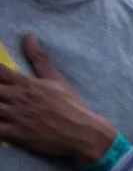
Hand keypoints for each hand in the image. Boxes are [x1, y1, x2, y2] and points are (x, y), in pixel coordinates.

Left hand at [0, 40, 103, 170]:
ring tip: (0, 106)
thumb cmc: (72, 106)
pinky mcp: (17, 134)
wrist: (86, 134)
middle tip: (0, 94)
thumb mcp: (56, 79)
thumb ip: (39, 58)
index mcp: (24, 83)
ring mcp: (15, 116)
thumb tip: (29, 36)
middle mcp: (16, 97)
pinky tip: (0, 124)